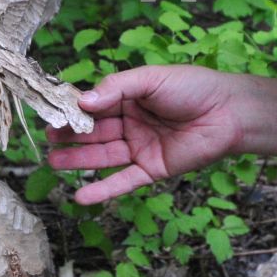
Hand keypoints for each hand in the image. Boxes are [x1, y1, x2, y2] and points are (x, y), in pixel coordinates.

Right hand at [45, 64, 248, 203]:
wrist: (229, 112)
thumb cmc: (193, 88)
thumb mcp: (150, 79)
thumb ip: (117, 88)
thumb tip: (83, 102)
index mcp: (129, 99)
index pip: (95, 105)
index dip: (74, 110)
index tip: (51, 113)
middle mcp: (132, 124)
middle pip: (94, 132)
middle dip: (70, 136)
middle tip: (46, 138)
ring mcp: (141, 148)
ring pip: (103, 156)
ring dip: (78, 161)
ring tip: (52, 161)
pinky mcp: (153, 169)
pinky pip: (124, 182)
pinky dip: (103, 190)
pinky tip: (81, 197)